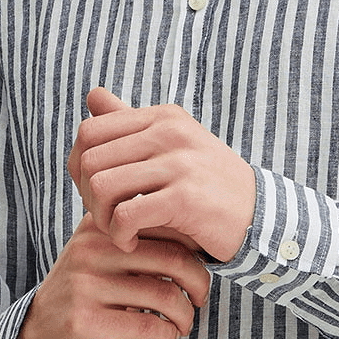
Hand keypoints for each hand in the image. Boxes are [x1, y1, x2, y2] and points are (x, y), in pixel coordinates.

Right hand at [8, 214, 211, 338]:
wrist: (39, 332)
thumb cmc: (85, 293)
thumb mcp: (103, 256)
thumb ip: (137, 241)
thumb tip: (198, 240)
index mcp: (99, 227)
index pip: (164, 226)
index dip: (194, 250)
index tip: (200, 269)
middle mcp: (90, 250)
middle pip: (171, 258)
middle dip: (199, 282)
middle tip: (201, 298)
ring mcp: (86, 285)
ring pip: (164, 294)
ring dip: (185, 314)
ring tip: (185, 323)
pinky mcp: (86, 321)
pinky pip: (147, 324)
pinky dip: (168, 333)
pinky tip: (169, 336)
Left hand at [67, 88, 256, 262]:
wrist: (257, 217)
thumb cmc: (207, 188)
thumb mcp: (171, 149)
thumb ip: (130, 125)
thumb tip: (93, 95)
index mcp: (163, 117)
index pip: (90, 132)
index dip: (80, 168)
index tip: (98, 194)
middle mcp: (169, 132)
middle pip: (90, 160)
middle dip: (88, 197)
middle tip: (107, 218)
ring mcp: (179, 162)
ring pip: (102, 186)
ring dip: (101, 219)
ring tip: (119, 232)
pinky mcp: (185, 197)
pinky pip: (125, 215)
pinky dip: (119, 236)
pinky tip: (132, 243)